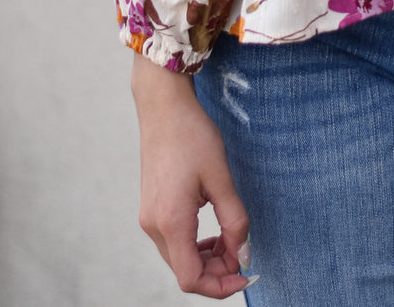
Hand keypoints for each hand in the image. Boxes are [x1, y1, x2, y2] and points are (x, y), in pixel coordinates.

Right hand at [132, 54, 251, 297]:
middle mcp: (154, 226)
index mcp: (171, 221)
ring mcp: (149, 217)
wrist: (163, 107)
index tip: (245, 276)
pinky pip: (172, 242)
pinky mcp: (150, 208)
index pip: (191, 278)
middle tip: (242, 254)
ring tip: (231, 242)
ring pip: (178, 258)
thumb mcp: (220, 176)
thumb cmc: (192, 135)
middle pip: (184, 272)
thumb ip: (234, 219)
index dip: (220, 287)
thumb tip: (243, 254)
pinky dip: (194, 245)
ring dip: (206, 259)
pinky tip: (212, 231)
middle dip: (216, 272)